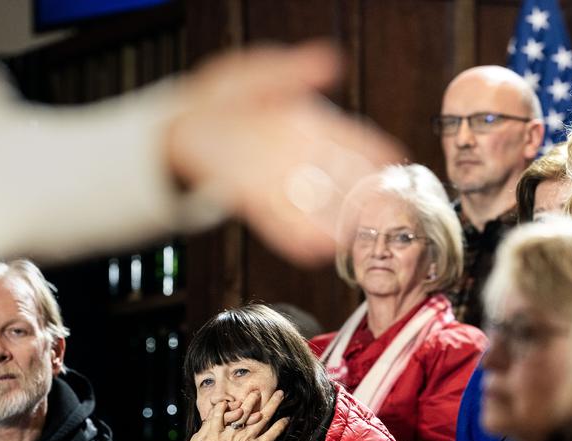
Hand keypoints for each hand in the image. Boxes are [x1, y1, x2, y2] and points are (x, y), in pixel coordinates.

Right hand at [142, 401, 244, 440]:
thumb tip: (255, 437)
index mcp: (210, 438)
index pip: (222, 418)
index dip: (235, 409)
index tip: (250, 404)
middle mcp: (202, 438)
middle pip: (217, 417)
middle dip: (233, 407)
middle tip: (248, 401)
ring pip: (210, 425)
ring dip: (227, 417)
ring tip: (240, 413)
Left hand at [167, 41, 403, 266]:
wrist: (178, 123)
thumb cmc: (221, 97)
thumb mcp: (257, 74)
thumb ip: (294, 69)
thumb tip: (332, 60)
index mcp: (307, 125)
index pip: (351, 138)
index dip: (374, 148)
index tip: (393, 158)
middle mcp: (297, 156)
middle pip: (339, 176)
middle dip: (362, 192)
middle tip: (384, 206)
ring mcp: (277, 179)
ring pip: (314, 204)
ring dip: (335, 221)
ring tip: (354, 234)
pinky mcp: (251, 199)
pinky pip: (278, 222)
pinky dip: (296, 237)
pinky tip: (314, 249)